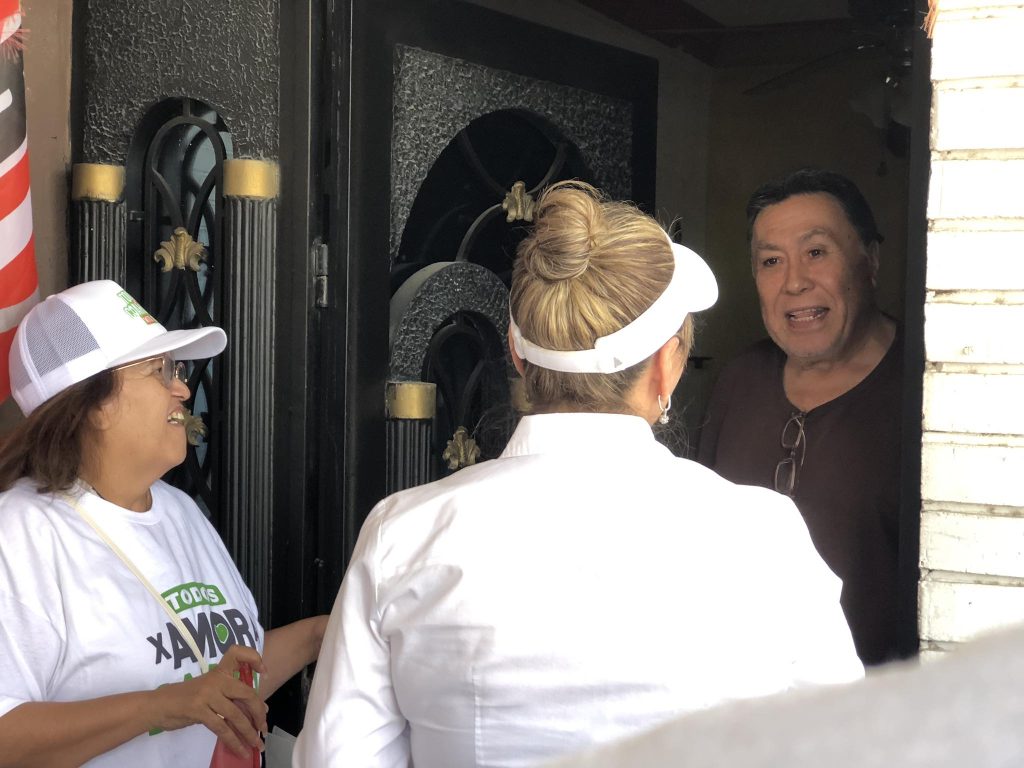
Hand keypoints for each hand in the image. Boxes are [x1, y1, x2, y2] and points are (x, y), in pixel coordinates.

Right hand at [148, 644, 268, 757]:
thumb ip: (230, 696)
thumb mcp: (209, 690)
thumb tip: (259, 708)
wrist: (157, 705)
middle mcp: (216, 679)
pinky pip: (222, 728)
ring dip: (249, 733)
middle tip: (264, 728)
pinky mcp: (199, 710)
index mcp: (219, 671)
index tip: (264, 673)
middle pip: (246, 693)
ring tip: (256, 745)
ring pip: (236, 715)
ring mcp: (207, 694)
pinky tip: (240, 750)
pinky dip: (233, 741)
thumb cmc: (185, 698)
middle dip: (259, 714)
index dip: (254, 659)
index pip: (238, 653)